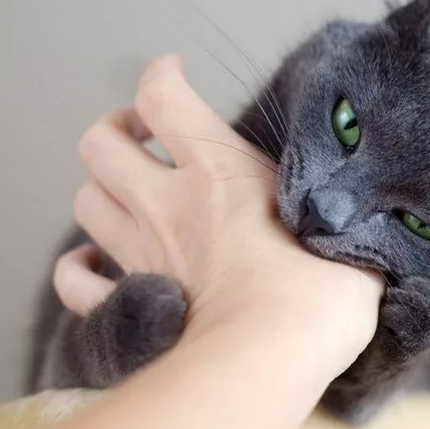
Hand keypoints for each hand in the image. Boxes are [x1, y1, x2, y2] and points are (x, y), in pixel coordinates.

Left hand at [60, 54, 381, 365]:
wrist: (277, 355)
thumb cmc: (322, 291)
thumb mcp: (348, 229)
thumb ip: (335, 207)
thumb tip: (353, 204)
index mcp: (220, 171)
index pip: (163, 97)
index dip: (160, 76)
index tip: (174, 72)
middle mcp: (168, 204)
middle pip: (100, 144)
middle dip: (115, 131)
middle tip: (143, 138)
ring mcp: (142, 254)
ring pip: (86, 201)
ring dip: (102, 190)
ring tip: (129, 195)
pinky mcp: (132, 303)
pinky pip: (76, 281)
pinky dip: (79, 269)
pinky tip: (95, 265)